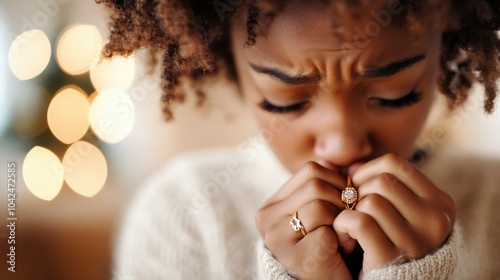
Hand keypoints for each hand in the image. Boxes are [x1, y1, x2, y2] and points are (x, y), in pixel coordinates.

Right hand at [256, 162, 352, 279]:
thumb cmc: (329, 246)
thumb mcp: (326, 212)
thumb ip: (330, 186)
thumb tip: (347, 163)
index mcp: (272, 204)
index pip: (310, 170)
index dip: (337, 181)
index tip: (345, 202)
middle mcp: (267, 219)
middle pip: (315, 185)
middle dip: (342, 200)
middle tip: (348, 220)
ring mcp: (276, 239)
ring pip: (320, 205)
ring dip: (342, 220)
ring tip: (345, 235)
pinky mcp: (293, 258)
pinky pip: (326, 232)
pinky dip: (343, 240)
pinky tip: (343, 250)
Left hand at [333, 153, 455, 275]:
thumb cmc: (392, 241)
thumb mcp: (400, 211)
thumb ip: (382, 184)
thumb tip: (351, 165)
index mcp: (441, 203)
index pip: (394, 164)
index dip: (367, 170)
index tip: (358, 187)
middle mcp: (435, 220)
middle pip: (381, 181)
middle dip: (359, 191)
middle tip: (353, 208)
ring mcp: (417, 240)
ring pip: (371, 201)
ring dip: (351, 210)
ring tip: (351, 224)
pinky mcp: (392, 258)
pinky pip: (360, 222)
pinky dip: (344, 223)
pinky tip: (344, 234)